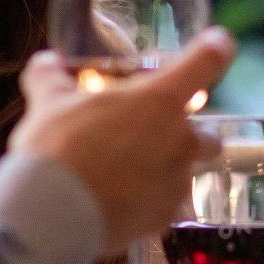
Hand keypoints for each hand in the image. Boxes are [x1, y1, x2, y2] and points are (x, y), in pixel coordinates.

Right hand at [9, 33, 230, 249]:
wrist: (52, 213)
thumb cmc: (57, 147)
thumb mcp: (47, 102)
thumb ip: (50, 76)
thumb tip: (47, 62)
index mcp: (160, 99)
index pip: (206, 61)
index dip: (214, 49)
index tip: (216, 45)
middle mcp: (180, 139)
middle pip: (209, 135)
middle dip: (188, 136)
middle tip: (151, 135)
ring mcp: (176, 182)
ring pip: (186, 173)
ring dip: (165, 171)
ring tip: (128, 175)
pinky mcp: (164, 218)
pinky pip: (164, 206)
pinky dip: (148, 203)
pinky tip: (120, 203)